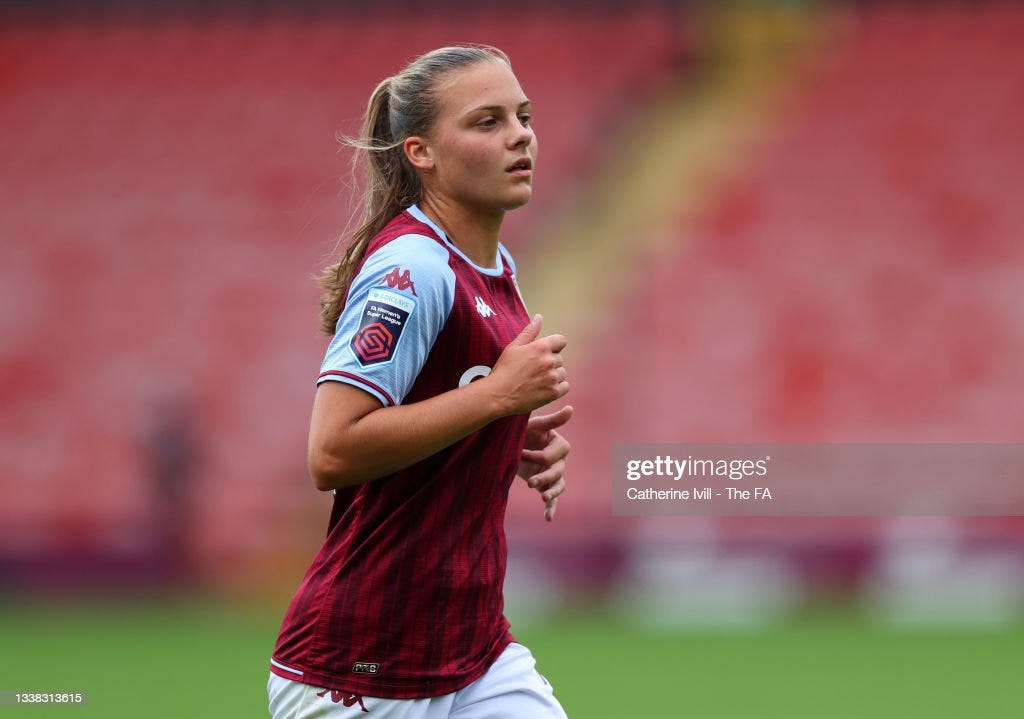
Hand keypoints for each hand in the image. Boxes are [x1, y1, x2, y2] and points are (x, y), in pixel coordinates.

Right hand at [489, 314, 568, 416]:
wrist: (499, 395)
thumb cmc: (504, 369)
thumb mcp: (514, 346)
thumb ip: (529, 331)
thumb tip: (539, 317)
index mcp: (541, 347)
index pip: (561, 341)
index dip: (554, 346)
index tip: (544, 353)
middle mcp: (549, 361)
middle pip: (560, 358)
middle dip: (550, 362)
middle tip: (534, 369)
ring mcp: (552, 377)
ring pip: (562, 372)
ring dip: (554, 375)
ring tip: (537, 379)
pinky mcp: (553, 392)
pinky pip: (565, 386)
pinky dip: (557, 387)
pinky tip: (544, 388)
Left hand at [518, 405, 573, 521]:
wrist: (513, 442)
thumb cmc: (525, 430)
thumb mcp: (535, 424)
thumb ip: (552, 420)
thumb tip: (571, 408)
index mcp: (559, 445)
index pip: (552, 455)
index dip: (536, 456)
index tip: (520, 452)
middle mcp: (560, 460)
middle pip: (557, 472)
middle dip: (544, 477)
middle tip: (529, 482)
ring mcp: (554, 474)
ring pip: (558, 485)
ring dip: (551, 492)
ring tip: (542, 498)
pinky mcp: (545, 485)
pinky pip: (552, 498)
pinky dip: (551, 507)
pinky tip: (548, 518)